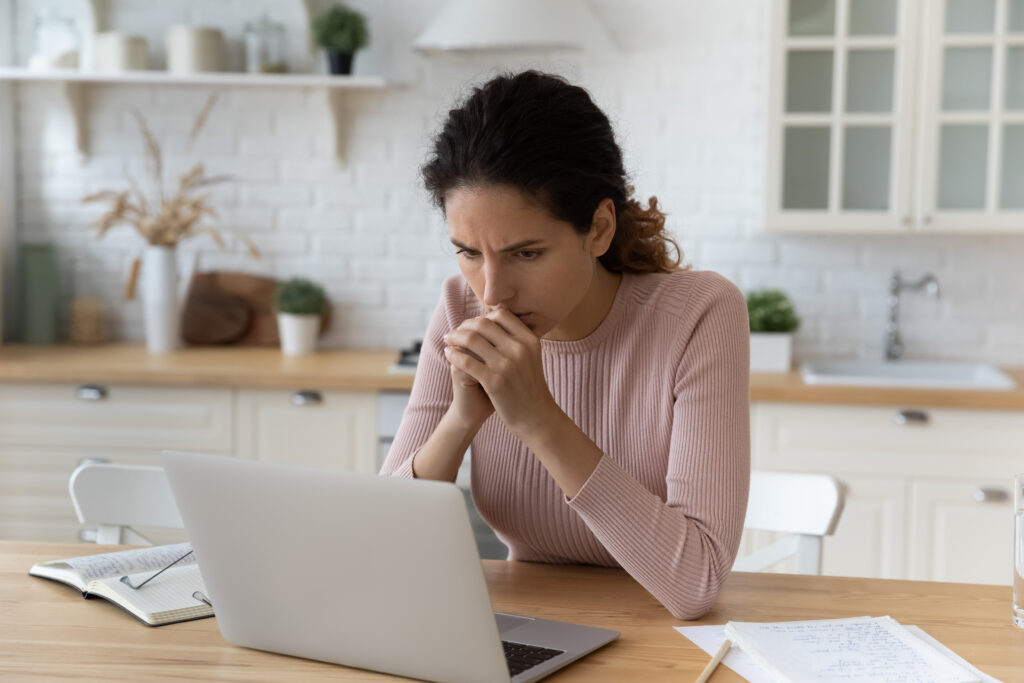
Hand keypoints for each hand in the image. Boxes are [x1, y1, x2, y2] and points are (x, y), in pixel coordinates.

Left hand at [443, 307, 559, 437]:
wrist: (536, 417)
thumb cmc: (529, 387)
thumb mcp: (530, 357)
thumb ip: (516, 339)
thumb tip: (495, 317)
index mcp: (529, 339)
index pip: (501, 314)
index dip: (482, 316)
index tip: (471, 324)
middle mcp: (519, 348)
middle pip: (483, 323)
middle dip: (464, 325)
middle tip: (454, 332)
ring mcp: (507, 364)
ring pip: (471, 339)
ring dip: (454, 337)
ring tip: (447, 340)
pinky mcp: (494, 381)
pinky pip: (466, 361)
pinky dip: (454, 355)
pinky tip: (448, 355)